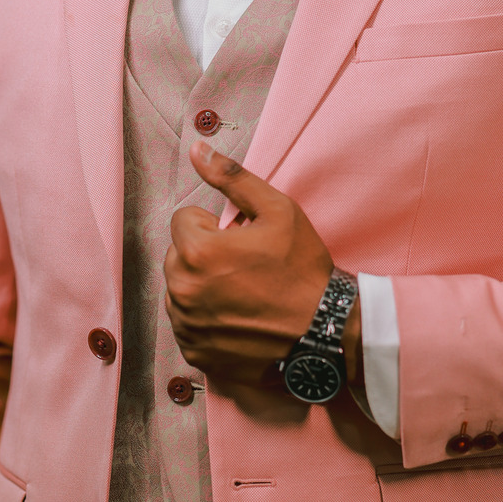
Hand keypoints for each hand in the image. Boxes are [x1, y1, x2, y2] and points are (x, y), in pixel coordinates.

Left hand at [165, 141, 360, 388]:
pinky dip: (207, 319)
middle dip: (204, 256)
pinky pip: (189, 324)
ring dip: (203, 287)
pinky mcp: (196, 351)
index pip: (183, 221)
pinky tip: (239, 318)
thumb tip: (197, 149)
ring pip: (182, 290)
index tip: (241, 240)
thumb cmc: (303, 270)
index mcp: (196, 251)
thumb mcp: (278, 211)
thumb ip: (232, 178)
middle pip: (178, 256)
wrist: (324, 332)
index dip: (214, 226)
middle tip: (244, 267)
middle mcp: (182, 290)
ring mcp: (187, 324)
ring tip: (244, 294)